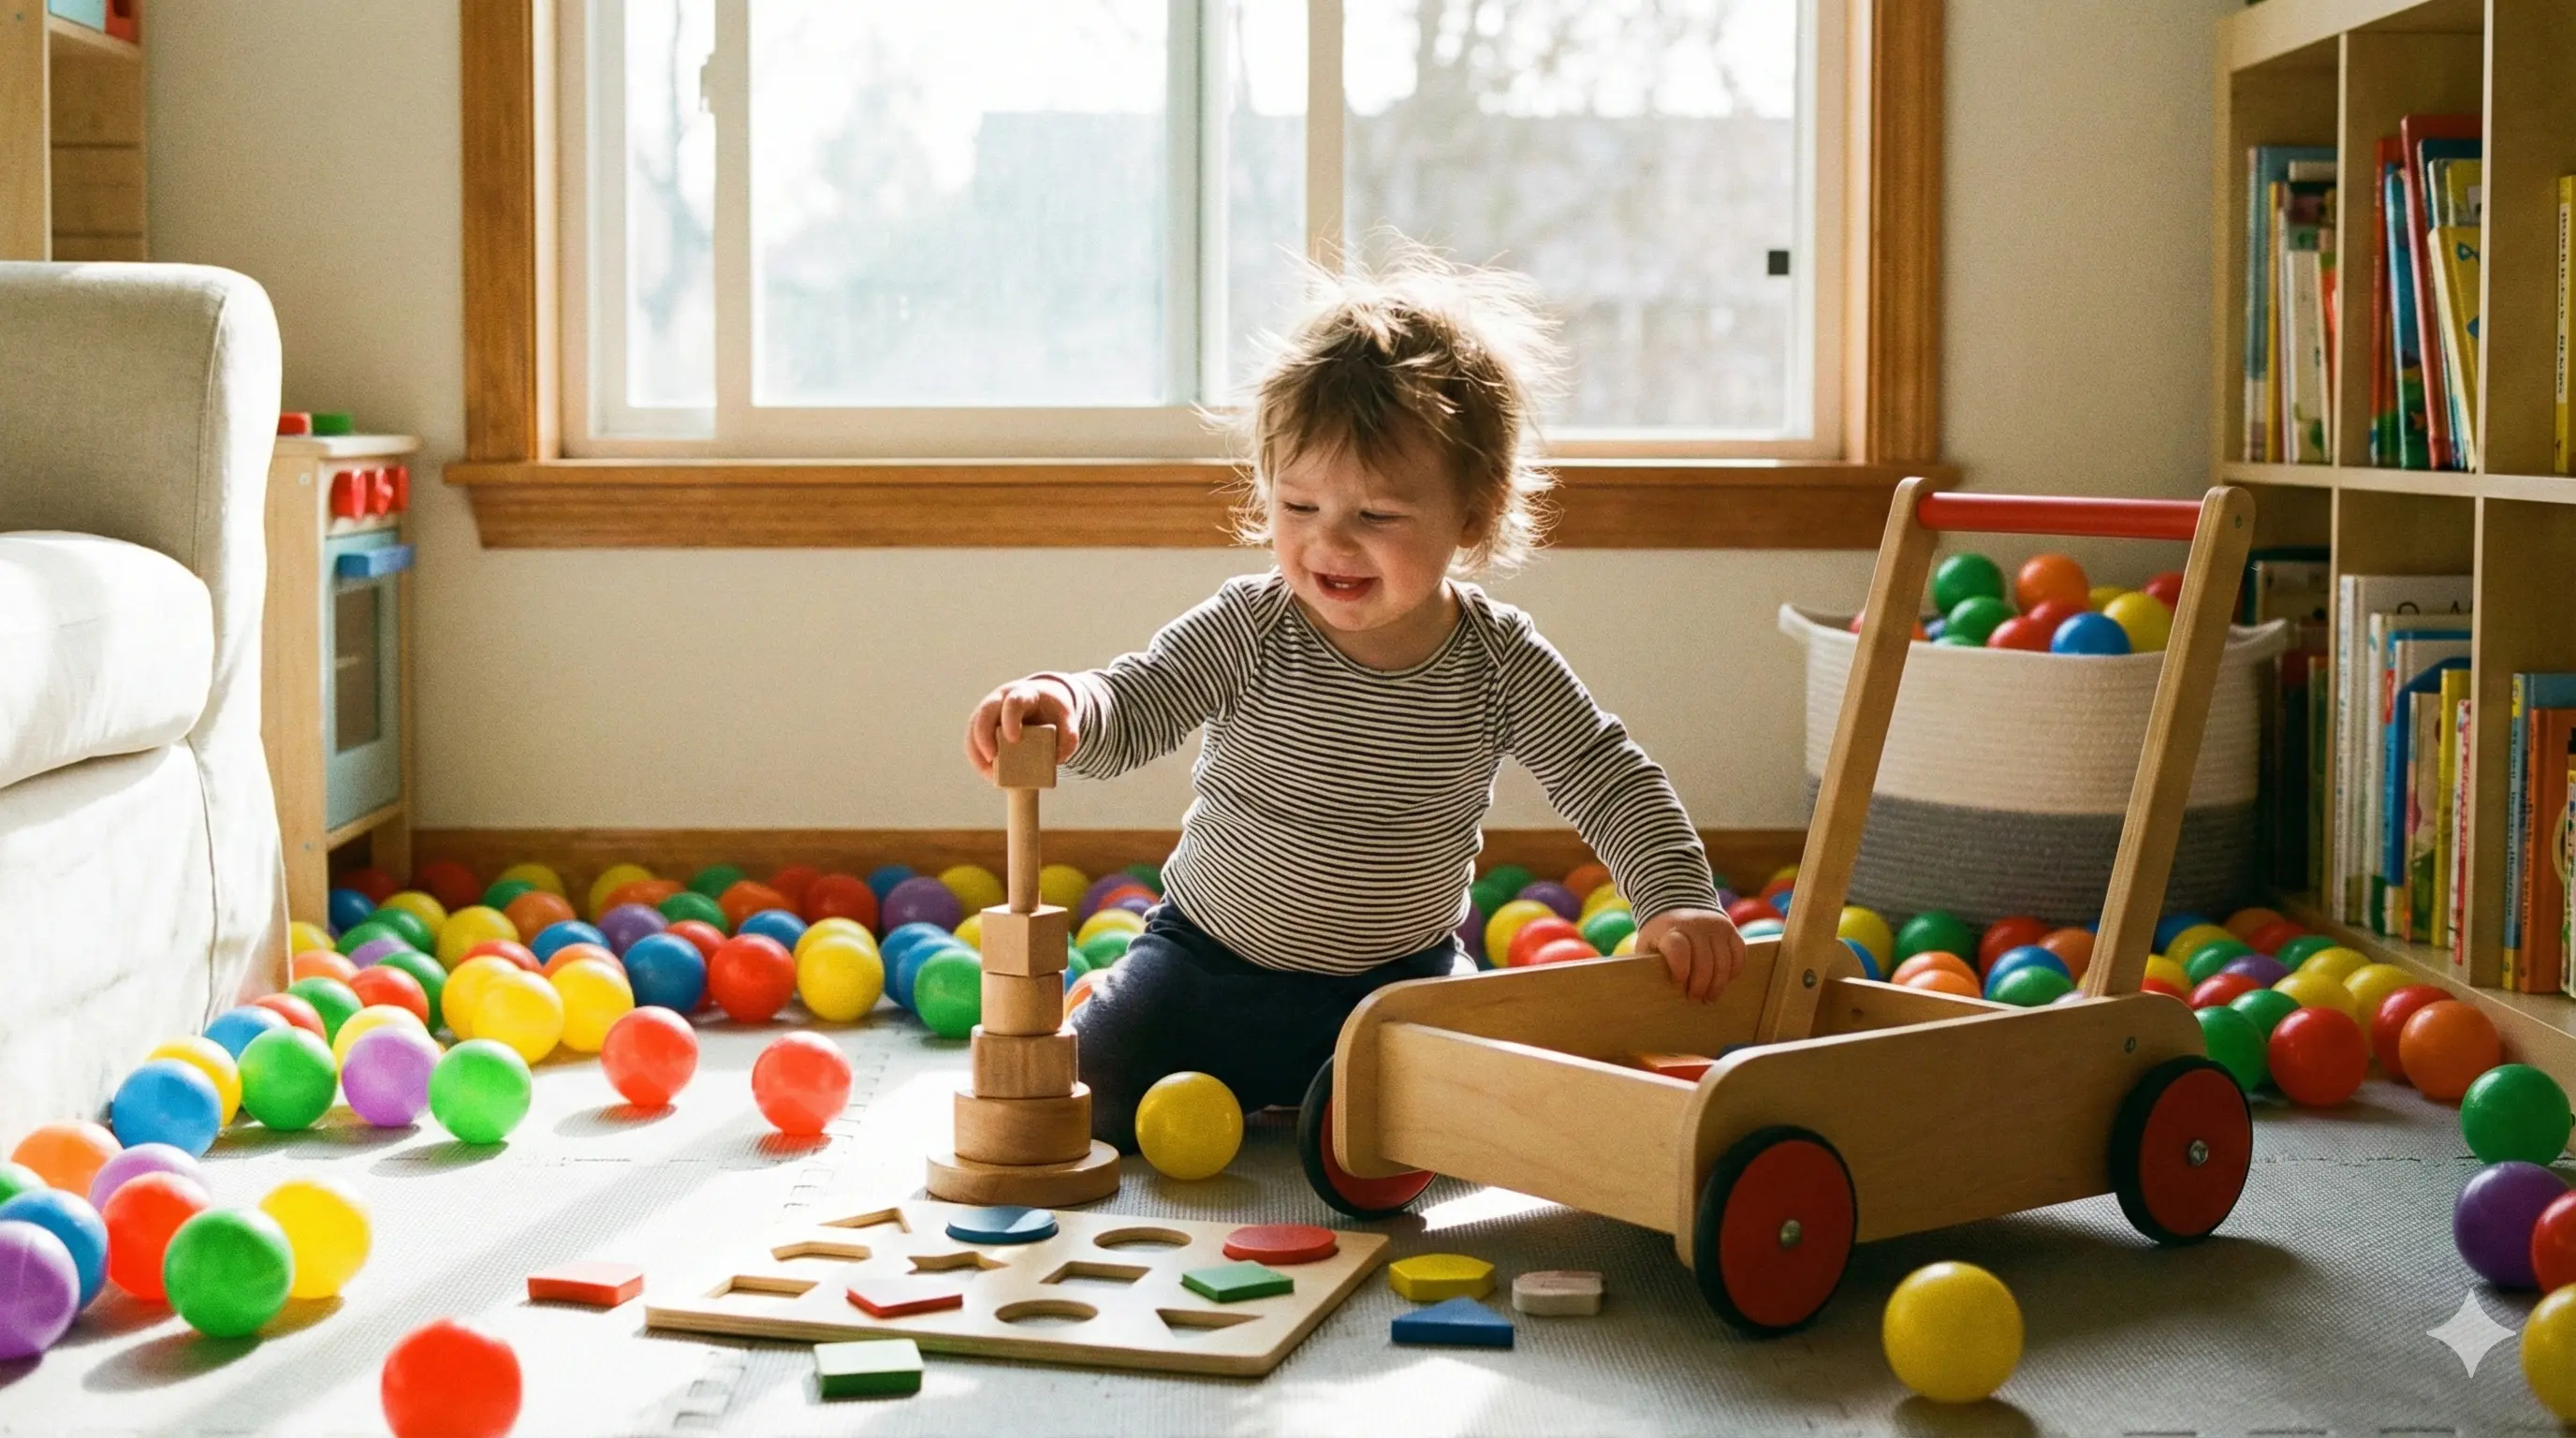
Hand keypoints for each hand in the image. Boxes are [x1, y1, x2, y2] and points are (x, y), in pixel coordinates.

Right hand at [964, 676, 1080, 780]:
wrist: (1041, 699)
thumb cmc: (1052, 711)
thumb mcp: (1066, 718)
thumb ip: (1069, 736)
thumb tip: (1057, 758)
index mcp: (1024, 694)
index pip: (1014, 702)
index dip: (1010, 720)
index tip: (1014, 740)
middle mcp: (1001, 698)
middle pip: (985, 712)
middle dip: (984, 736)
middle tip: (992, 759)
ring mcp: (988, 710)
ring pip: (973, 727)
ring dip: (977, 752)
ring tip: (991, 775)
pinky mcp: (980, 723)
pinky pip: (972, 739)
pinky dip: (977, 757)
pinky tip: (988, 773)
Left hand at [1639, 908, 1743, 1003]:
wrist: (1678, 905)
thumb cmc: (1660, 937)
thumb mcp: (1647, 946)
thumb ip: (1648, 965)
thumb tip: (1651, 992)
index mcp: (1670, 930)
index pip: (1678, 949)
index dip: (1680, 970)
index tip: (1677, 983)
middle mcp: (1695, 925)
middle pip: (1704, 961)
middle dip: (1700, 985)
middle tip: (1694, 998)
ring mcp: (1715, 926)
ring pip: (1723, 961)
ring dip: (1717, 984)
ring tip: (1709, 997)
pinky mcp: (1730, 929)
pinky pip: (1739, 954)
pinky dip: (1733, 971)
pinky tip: (1724, 981)